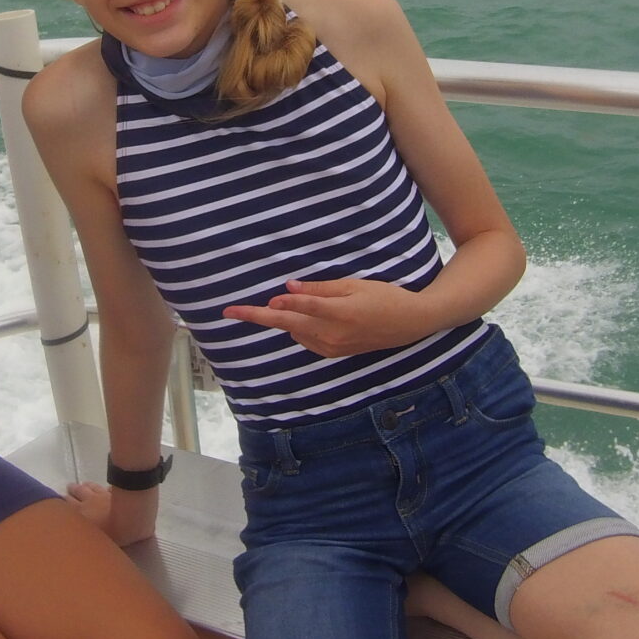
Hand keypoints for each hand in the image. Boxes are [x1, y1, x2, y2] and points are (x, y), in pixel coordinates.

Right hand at [66, 480, 159, 546]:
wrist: (131, 519)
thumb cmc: (111, 535)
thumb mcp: (93, 542)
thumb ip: (84, 539)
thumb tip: (76, 546)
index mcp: (81, 514)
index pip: (68, 506)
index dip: (62, 502)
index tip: (58, 501)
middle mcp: (89, 501)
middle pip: (78, 492)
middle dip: (72, 491)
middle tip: (68, 488)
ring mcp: (103, 494)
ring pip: (92, 487)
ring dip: (86, 485)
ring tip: (82, 484)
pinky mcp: (117, 492)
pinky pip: (109, 488)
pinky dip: (106, 488)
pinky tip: (107, 488)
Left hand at [222, 277, 431, 357]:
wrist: (409, 324)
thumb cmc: (384, 297)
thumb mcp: (353, 286)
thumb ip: (320, 290)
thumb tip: (290, 289)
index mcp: (337, 314)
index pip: (299, 308)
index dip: (275, 304)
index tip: (253, 301)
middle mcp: (330, 334)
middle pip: (286, 324)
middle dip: (257, 317)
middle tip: (229, 312)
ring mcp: (331, 346)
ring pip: (294, 331)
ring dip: (282, 318)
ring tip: (271, 305)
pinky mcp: (333, 353)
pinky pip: (306, 338)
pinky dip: (299, 327)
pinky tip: (305, 317)